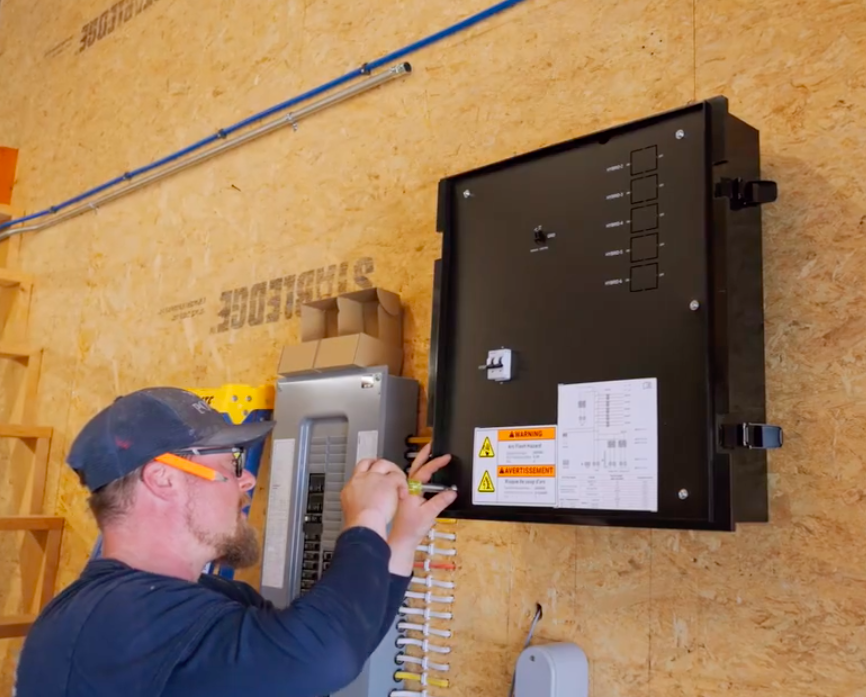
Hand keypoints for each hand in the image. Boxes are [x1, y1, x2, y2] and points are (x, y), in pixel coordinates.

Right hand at [341, 458, 407, 539]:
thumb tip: (364, 506)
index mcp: (351, 487)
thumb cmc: (360, 524)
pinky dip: (403, 484)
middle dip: (379, 465)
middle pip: (369, 462)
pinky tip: (403, 494)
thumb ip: (358, 503)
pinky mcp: (388, 481)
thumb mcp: (352, 511)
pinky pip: (398, 476)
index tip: (373, 478)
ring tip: (399, 481)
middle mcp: (361, 478)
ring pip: (384, 464)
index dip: (367, 473)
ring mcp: (374, 477)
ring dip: (393, 471)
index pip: (358, 473)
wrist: (364, 523)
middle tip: (388, 472)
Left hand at [387, 443, 456, 575]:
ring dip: (421, 464)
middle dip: (423, 455)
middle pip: (415, 467)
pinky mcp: (406, 498)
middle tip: (431, 445)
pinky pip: (412, 481)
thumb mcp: (429, 514)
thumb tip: (452, 492)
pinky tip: (425, 476)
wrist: (400, 540)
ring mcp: (405, 493)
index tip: (446, 457)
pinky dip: (419, 475)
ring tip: (429, 456)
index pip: (425, 471)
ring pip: (413, 474)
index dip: (436, 463)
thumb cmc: (410, 529)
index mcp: (411, 489)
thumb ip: (441, 501)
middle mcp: (407, 488)